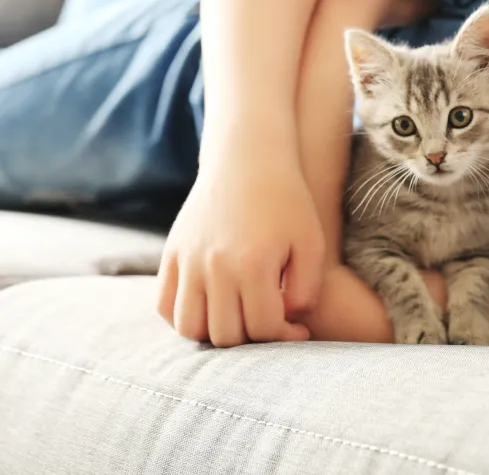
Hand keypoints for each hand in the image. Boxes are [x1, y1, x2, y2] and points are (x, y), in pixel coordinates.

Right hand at [156, 138, 325, 346]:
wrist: (250, 161)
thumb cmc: (289, 203)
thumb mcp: (312, 243)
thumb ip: (306, 291)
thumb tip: (286, 323)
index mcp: (253, 265)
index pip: (263, 329)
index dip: (285, 337)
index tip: (297, 329)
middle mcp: (215, 267)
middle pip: (225, 335)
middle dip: (252, 339)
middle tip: (269, 323)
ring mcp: (187, 261)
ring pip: (189, 327)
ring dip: (215, 333)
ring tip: (241, 318)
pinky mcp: (171, 253)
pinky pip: (165, 306)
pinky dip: (184, 317)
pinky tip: (213, 309)